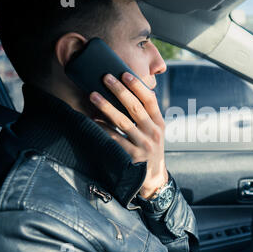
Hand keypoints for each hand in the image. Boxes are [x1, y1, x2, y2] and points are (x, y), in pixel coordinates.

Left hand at [89, 72, 167, 198]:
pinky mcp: (132, 156)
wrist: (153, 177)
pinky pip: (115, 139)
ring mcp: (143, 145)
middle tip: (105, 77)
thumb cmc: (150, 149)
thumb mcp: (155, 131)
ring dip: (106, 107)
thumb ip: (147, 115)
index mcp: (159, 123)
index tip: (124, 74)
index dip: (137, 86)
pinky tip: (93, 119)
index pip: (150, 101)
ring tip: (93, 95)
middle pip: (135, 108)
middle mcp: (153, 133)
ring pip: (123, 122)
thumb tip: (132, 90)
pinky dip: (103, 128)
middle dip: (119, 91)